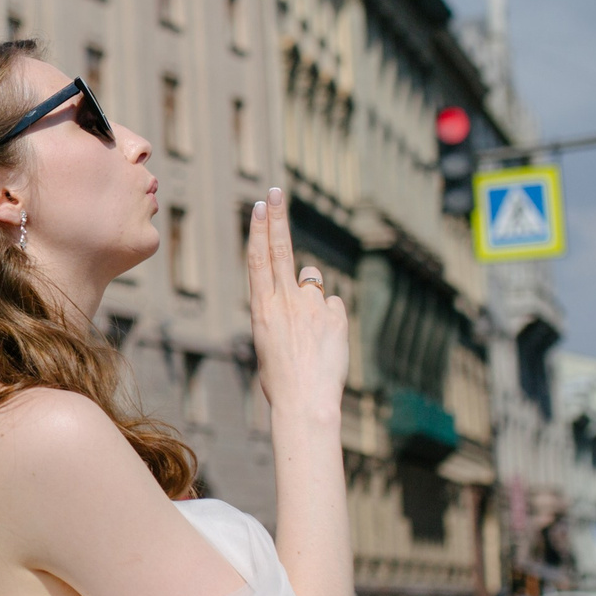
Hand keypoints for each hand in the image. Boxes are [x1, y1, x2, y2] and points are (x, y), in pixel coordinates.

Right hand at [246, 188, 348, 425]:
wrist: (305, 403)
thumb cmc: (281, 378)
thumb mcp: (269, 339)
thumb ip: (285, 307)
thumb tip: (310, 282)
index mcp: (261, 308)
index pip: (259, 259)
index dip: (260, 230)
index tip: (261, 205)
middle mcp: (285, 301)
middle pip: (281, 250)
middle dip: (278, 217)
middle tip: (275, 191)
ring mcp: (312, 307)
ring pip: (313, 281)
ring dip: (310, 294)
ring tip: (308, 331)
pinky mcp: (336, 316)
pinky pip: (333, 306)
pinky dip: (330, 318)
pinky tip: (325, 343)